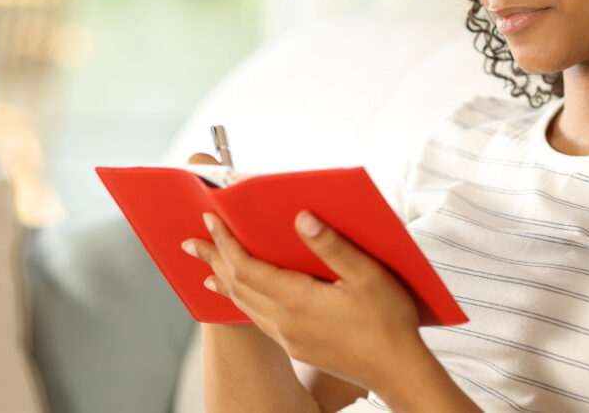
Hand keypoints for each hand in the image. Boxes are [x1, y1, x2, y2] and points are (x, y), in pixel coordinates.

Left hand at [181, 205, 428, 394]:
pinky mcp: (297, 347)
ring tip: (206, 268)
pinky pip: (257, 319)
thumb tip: (301, 218)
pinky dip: (241, 301)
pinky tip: (240, 297)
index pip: (247, 267)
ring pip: (244, 304)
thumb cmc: (388, 322)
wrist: (398, 371)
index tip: (211, 219)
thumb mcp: (368, 276)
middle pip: (237, 286)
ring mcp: (289, 338)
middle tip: (190, 242)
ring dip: (223, 281)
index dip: (226, 242)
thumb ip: (332, 245)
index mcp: (299, 300)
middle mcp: (285, 322)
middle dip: (213, 259)